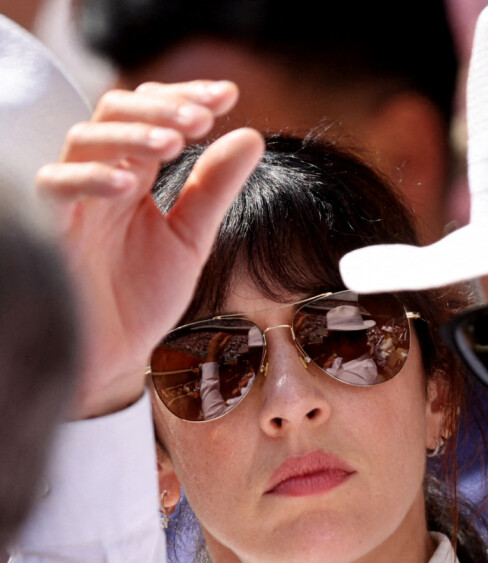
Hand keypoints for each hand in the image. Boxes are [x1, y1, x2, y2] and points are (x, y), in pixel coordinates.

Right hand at [36, 81, 263, 418]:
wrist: (116, 353)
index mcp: (136, 177)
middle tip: (203, 117)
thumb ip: (214, 189)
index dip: (187, 98)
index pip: (155, 116)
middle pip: (117, 112)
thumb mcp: (191, 238)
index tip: (228, 96)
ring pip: (85, 139)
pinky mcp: (50, 230)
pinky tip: (128, 183)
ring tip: (174, 142)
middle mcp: (103, 180)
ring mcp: (76, 203)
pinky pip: (55, 187)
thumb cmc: (145, 296)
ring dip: (132, 134)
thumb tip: (250, 136)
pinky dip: (89, 177)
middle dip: (162, 107)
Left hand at [206, 333, 231, 361]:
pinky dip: (218, 340)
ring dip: (221, 338)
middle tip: (228, 337)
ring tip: (225, 340)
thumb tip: (230, 336)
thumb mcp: (222, 346)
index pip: (220, 333)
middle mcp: (212, 339)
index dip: (225, 334)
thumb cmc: (217, 352)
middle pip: (218, 335)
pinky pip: (214, 340)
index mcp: (215, 339)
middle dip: (223, 335)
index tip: (229, 335)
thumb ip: (226, 340)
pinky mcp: (210, 344)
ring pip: (216, 338)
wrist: (211, 358)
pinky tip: (221, 343)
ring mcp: (210, 342)